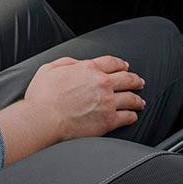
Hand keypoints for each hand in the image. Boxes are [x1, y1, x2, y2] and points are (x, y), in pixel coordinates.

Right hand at [23, 55, 145, 141]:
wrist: (43, 119)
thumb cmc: (42, 97)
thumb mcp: (49, 69)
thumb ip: (66, 62)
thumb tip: (76, 64)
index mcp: (88, 68)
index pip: (112, 62)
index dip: (121, 64)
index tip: (125, 67)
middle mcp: (102, 83)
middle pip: (126, 78)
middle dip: (135, 79)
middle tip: (139, 82)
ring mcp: (107, 102)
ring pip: (131, 98)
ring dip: (137, 99)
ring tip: (140, 101)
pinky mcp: (108, 120)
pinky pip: (127, 117)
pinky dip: (132, 115)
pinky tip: (133, 116)